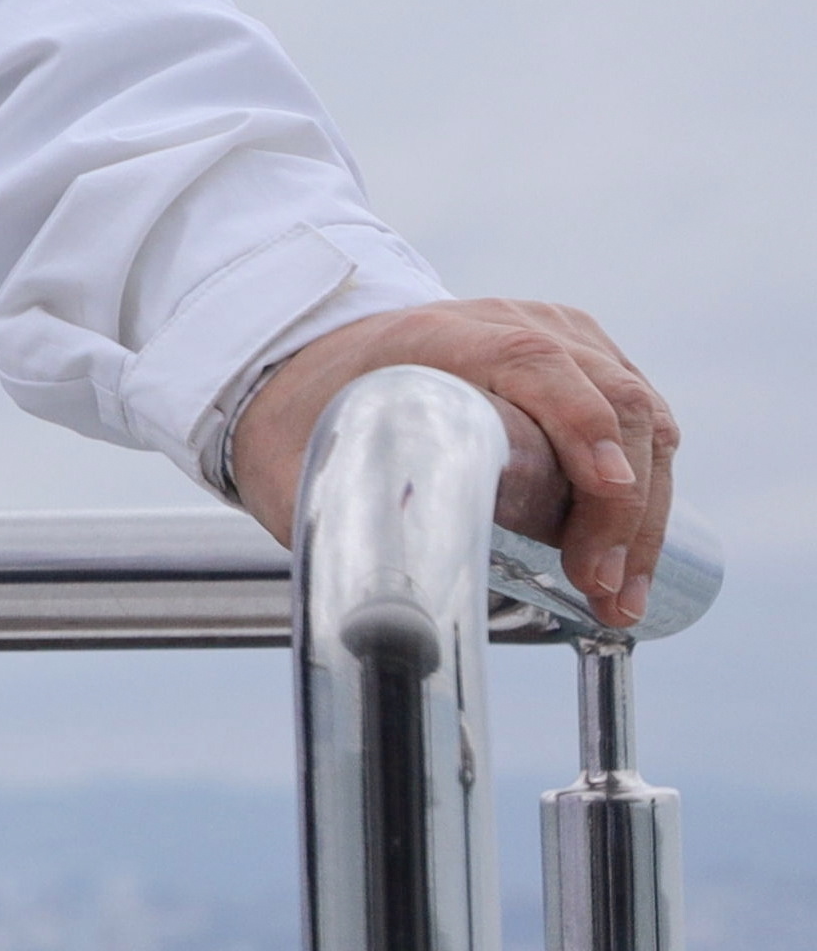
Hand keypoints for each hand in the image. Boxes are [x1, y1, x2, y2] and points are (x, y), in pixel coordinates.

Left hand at [229, 301, 677, 629]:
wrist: (317, 366)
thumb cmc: (312, 420)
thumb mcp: (302, 463)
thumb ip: (338, 523)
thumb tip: (378, 624)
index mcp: (442, 336)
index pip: (534, 363)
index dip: (581, 425)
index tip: (607, 490)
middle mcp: (514, 326)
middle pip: (609, 397)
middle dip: (620, 504)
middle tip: (603, 589)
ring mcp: (562, 339)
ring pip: (642, 416)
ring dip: (644, 515)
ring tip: (623, 599)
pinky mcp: (588, 362)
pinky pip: (643, 422)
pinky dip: (647, 496)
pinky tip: (629, 564)